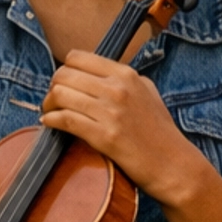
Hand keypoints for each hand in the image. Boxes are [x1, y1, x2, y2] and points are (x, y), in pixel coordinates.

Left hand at [41, 50, 200, 202]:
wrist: (172, 164)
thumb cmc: (159, 131)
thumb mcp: (147, 91)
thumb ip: (122, 79)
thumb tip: (94, 73)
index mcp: (125, 74)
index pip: (77, 58)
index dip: (64, 70)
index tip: (64, 83)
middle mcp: (117, 89)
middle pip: (64, 75)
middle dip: (52, 87)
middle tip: (53, 100)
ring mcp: (111, 112)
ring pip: (61, 95)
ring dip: (48, 104)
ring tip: (50, 113)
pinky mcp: (104, 136)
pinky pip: (65, 120)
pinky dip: (51, 120)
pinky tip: (50, 123)